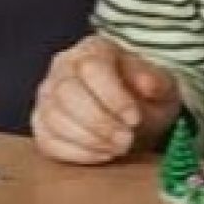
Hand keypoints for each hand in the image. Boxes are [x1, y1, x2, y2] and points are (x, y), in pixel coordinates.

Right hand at [31, 34, 181, 164]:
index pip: (92, 67)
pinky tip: (101, 154)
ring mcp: (48, 95)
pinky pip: (47, 140)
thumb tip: (149, 84)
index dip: (112, 96)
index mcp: (94, 49)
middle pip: (66, 92)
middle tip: (126, 140)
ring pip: (53, 117)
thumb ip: (157, 82)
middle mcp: (63, 66)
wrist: (134, 115)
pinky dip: (75, 153)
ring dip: (88, 139)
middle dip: (99, 122)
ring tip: (116, 148)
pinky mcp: (41, 123)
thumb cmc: (144, 97)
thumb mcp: (162, 86)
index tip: (134, 119)